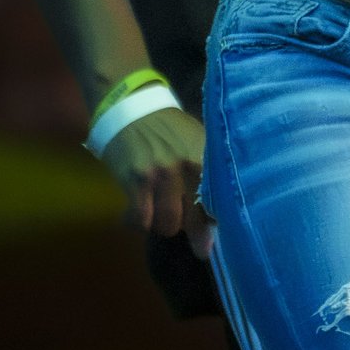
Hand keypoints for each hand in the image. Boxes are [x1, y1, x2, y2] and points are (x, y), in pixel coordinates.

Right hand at [105, 105, 209, 253]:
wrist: (129, 106)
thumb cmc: (168, 129)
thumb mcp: (196, 143)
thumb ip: (209, 177)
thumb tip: (216, 224)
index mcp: (207, 159)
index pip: (220, 204)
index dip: (216, 227)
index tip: (213, 243)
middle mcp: (188, 167)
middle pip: (195, 221)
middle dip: (189, 231)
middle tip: (181, 225)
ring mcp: (162, 175)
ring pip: (168, 225)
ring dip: (161, 224)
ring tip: (156, 213)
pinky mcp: (136, 180)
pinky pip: (140, 219)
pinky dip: (136, 222)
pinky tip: (133, 214)